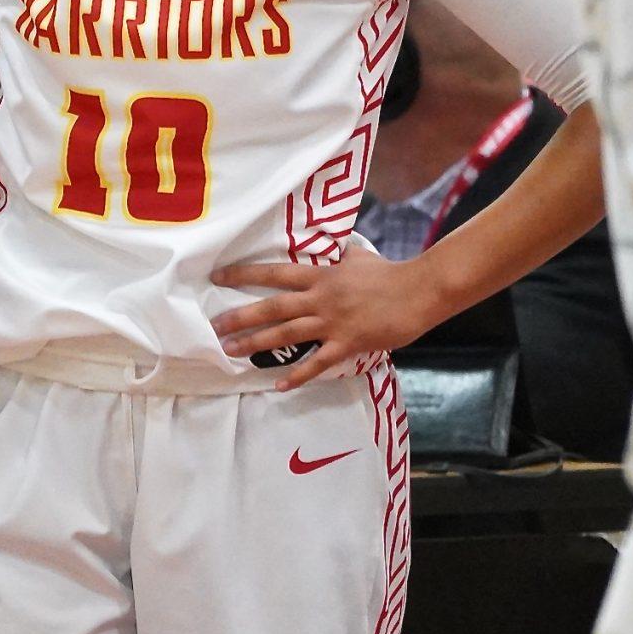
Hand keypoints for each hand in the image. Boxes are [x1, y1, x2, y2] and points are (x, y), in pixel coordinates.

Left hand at [212, 242, 452, 388]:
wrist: (418, 292)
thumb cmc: (389, 273)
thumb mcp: (358, 257)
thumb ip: (341, 257)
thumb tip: (337, 249)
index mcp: (320, 276)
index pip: (274, 274)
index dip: (245, 275)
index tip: (219, 277)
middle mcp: (320, 299)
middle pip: (273, 307)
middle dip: (241, 316)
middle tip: (214, 326)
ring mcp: (332, 323)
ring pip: (287, 334)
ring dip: (257, 344)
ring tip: (231, 351)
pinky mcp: (348, 344)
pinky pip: (318, 363)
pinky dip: (298, 375)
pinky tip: (279, 385)